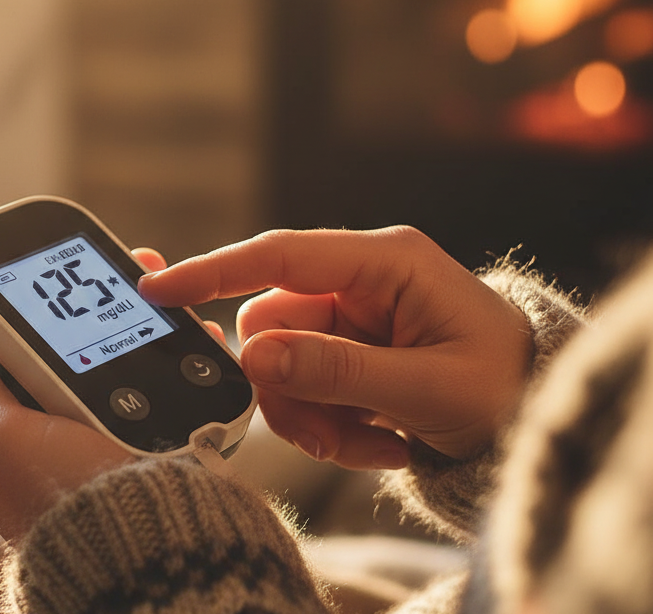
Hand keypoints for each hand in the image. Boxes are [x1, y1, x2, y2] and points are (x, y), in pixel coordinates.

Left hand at [0, 248, 226, 541]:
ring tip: (166, 294)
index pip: (12, 357)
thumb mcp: (0, 438)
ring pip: (124, 364)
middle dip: (98, 309)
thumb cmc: (67, 500)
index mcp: (13, 441)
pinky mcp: (158, 446)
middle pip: (73, 354)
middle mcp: (60, 441)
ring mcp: (111, 442)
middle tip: (132, 269)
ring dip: (145, 324)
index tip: (59, 272)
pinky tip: (193, 331)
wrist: (155, 550)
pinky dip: (179, 358)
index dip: (32, 310)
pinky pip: (166, 388)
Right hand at [139, 227, 531, 468]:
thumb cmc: (506, 387)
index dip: (214, 271)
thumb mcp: (429, 388)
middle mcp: (359, 279)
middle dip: (289, 388)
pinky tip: (380, 440)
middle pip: (272, 324)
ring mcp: (351, 315)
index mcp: (384, 260)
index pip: (279, 254)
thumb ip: (338, 370)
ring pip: (281, 363)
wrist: (539, 414)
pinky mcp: (348, 349)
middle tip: (330, 436)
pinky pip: (303, 387)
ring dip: (313, 416)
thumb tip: (253, 357)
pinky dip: (329, 424)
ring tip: (370, 443)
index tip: (158, 291)